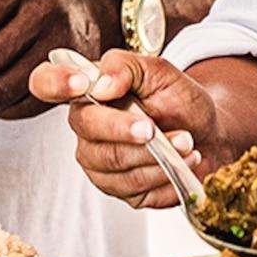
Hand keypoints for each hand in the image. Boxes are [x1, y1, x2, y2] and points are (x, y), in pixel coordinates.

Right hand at [34, 49, 213, 210]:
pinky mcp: (119, 189)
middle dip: (126, 130)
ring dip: (156, 156)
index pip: (47, 83)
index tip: (80, 85)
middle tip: (155, 128)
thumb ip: (127, 67)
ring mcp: (99, 161)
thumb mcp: (159, 71)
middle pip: (88, 132)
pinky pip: (134, 189)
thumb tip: (100, 83)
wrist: (209, 134)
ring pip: (114, 165)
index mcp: (88, 90)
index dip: (54, 83)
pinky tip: (181, 163)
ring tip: (185, 143)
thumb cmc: (179, 101)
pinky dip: (165, 178)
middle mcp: (86, 127)